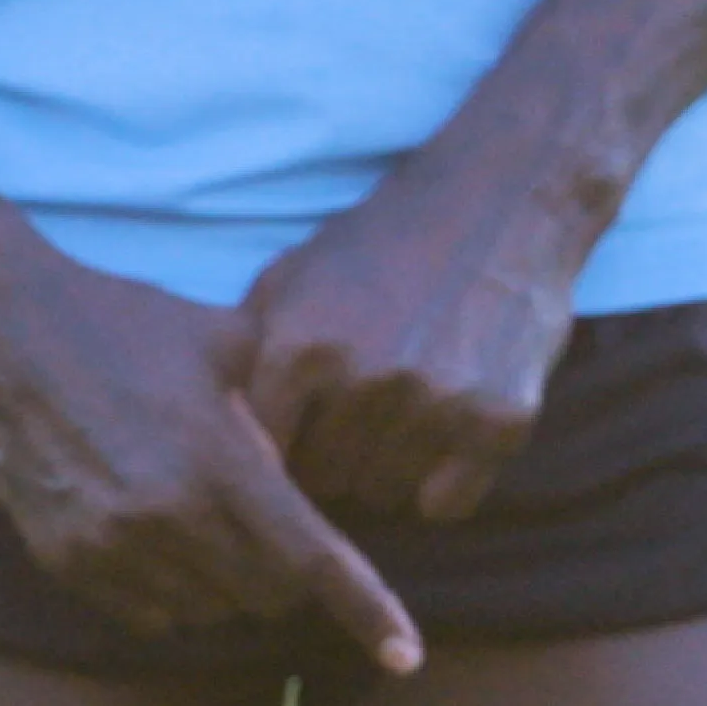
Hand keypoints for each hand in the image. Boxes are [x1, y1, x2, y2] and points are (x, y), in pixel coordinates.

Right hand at [0, 225, 418, 671]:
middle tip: (282, 520)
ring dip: (232, 583)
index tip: (407, 657)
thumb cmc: (119, 319)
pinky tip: (168, 535)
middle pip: (268, 597)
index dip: (369, 613)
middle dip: (292, 572)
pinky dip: (177, 592)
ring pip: (210, 614)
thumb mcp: (222, 341)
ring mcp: (109, 549)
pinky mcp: (63, 562)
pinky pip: (149, 615)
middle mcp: (166, 520)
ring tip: (216, 519)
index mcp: (218, 462)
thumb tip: (311, 466)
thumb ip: (278, 412)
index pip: (313, 561)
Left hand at [235, 153, 590, 526]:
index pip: (265, 457)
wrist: (499, 199)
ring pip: (385, 496)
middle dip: (336, 460)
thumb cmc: (381, 243)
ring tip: (404, 414)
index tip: (300, 431)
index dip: (281, 449)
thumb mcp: (292, 276)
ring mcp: (437, 402)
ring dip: (389, 470)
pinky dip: (445, 483)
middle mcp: (365, 379)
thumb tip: (206, 430)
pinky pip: (447, 505)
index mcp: (300, 348)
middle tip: (360, 418)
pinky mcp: (500, 421)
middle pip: (325, 482)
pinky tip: (448, 433)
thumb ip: (245, 351)